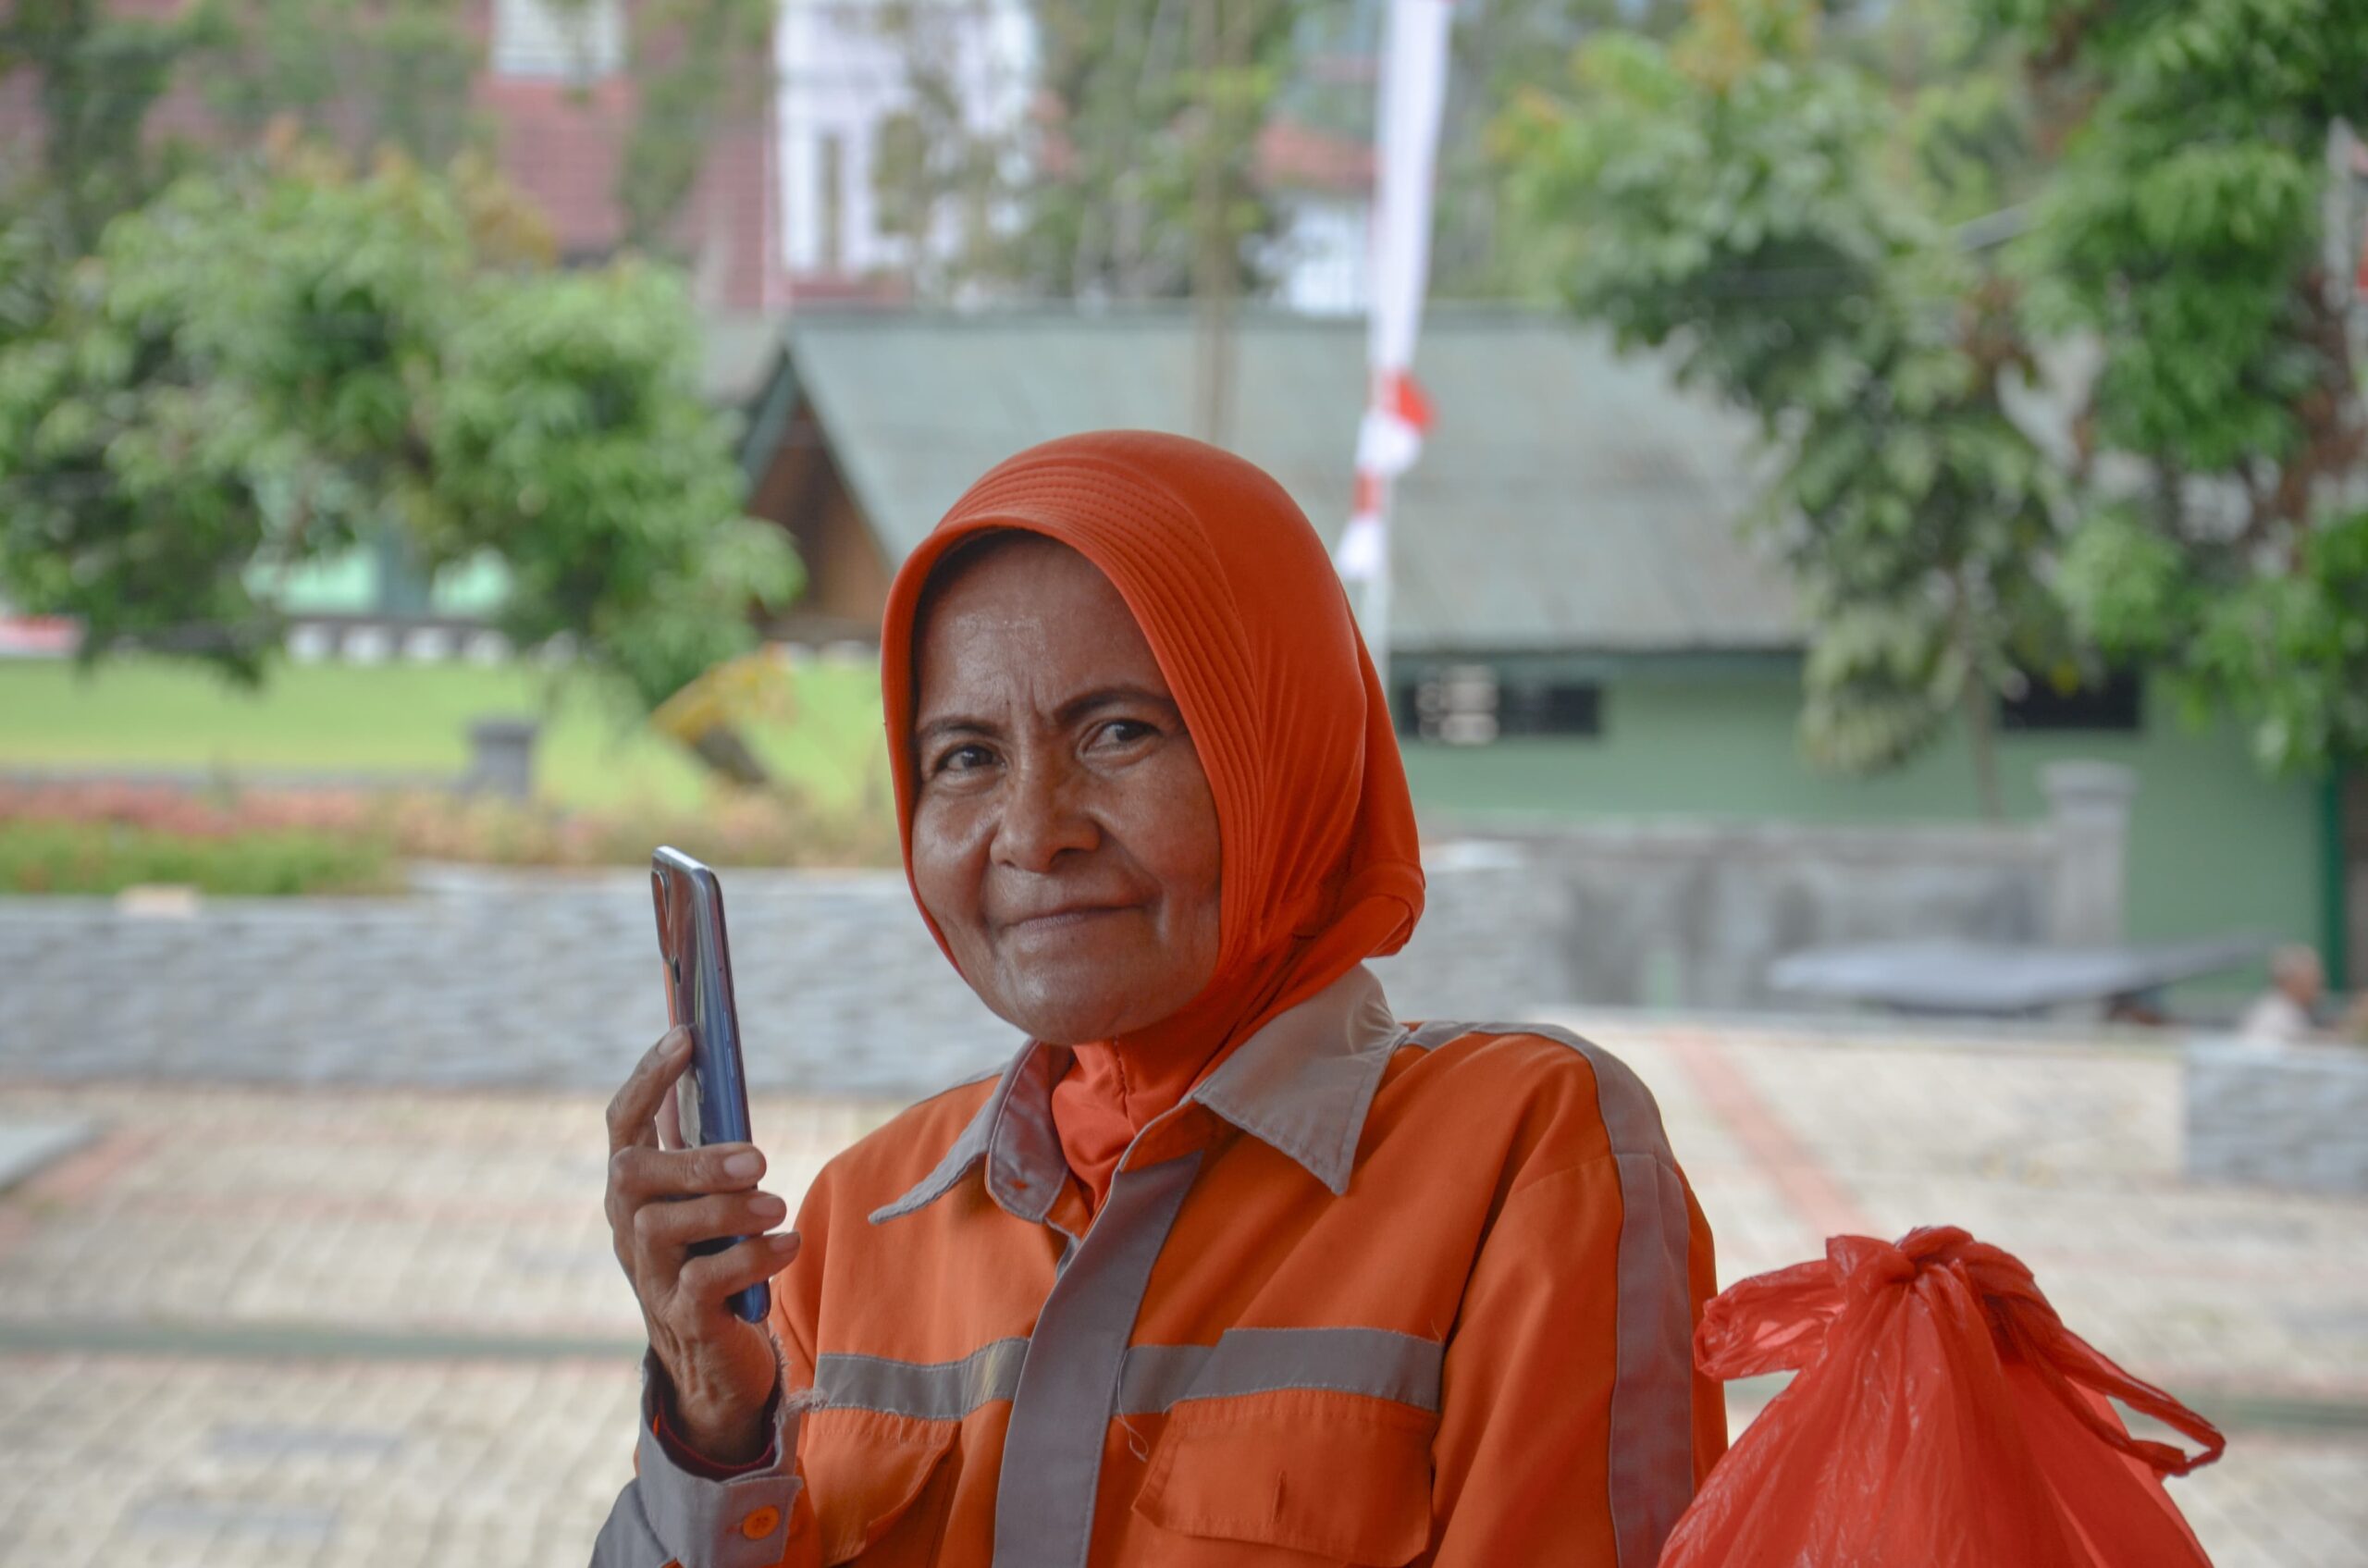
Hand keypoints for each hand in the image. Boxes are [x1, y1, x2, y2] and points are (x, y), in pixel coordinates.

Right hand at [606, 1027, 798, 1462]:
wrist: (716, 1361)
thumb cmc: (719, 1260)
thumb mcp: (713, 1202)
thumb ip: (715, 1154)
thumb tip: (732, 1081)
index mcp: (636, 1189)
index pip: (623, 1122)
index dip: (648, 1077)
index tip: (686, 1036)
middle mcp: (629, 1227)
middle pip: (633, 1176)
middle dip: (694, 1160)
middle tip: (758, 1157)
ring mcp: (649, 1275)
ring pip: (663, 1229)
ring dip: (726, 1210)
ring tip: (777, 1204)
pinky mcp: (680, 1317)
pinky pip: (702, 1283)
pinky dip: (751, 1258)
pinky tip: (788, 1245)